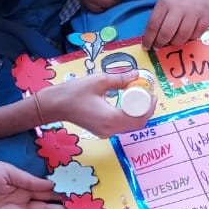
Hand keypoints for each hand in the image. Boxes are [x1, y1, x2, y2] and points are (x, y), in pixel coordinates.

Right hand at [36, 71, 155, 136]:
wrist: (54, 105)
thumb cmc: (74, 92)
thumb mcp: (99, 81)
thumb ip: (120, 79)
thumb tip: (137, 74)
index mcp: (111, 119)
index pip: (139, 118)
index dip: (150, 108)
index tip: (153, 95)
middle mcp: (110, 130)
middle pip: (137, 124)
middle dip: (146, 110)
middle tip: (149, 95)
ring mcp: (105, 133)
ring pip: (129, 126)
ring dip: (138, 114)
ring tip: (140, 97)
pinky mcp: (102, 132)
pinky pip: (121, 126)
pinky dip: (128, 117)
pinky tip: (128, 104)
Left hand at [143, 0, 208, 50]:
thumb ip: (159, 15)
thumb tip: (153, 36)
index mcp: (165, 2)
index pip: (153, 24)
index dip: (148, 39)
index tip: (146, 47)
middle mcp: (179, 7)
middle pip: (167, 33)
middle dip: (160, 43)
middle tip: (158, 46)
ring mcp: (193, 13)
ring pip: (182, 37)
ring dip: (175, 43)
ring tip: (172, 41)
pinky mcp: (205, 17)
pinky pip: (196, 35)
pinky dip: (189, 38)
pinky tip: (185, 35)